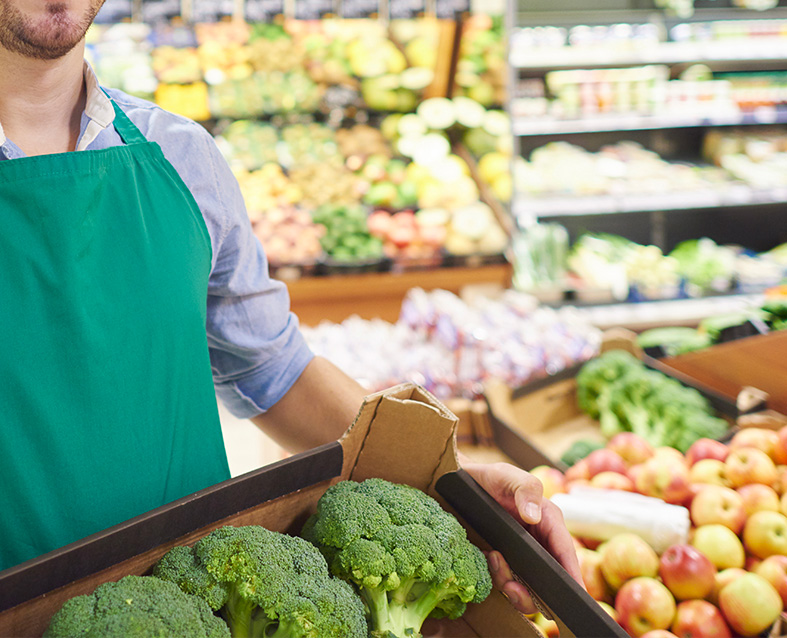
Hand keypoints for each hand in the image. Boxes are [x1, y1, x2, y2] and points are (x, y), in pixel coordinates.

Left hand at [459, 458, 583, 614]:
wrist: (462, 486)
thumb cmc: (489, 478)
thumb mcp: (506, 476)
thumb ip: (526, 489)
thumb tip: (534, 515)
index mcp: (549, 520)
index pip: (565, 551)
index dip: (572, 575)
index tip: (575, 597)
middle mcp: (541, 540)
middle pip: (551, 577)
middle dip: (535, 590)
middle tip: (511, 587)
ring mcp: (525, 553)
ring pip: (530, 586)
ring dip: (515, 587)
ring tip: (495, 567)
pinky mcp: (508, 561)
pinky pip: (511, 582)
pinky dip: (501, 580)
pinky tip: (488, 562)